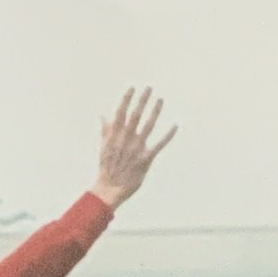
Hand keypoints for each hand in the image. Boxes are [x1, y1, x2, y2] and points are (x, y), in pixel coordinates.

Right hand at [92, 86, 175, 205]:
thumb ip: (105, 131)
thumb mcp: (104, 148)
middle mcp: (126, 140)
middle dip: (142, 101)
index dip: (126, 99)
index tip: (132, 88)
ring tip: (160, 99)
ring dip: (154, 112)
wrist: (110, 189)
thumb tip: (102, 116)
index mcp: (114, 136)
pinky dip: (168, 135)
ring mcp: (136, 149)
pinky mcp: (146, 159)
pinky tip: (175, 125)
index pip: (120, 113)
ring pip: (147, 126)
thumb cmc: (107, 168)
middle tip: (149, 88)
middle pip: (135, 116)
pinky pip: (159, 145)